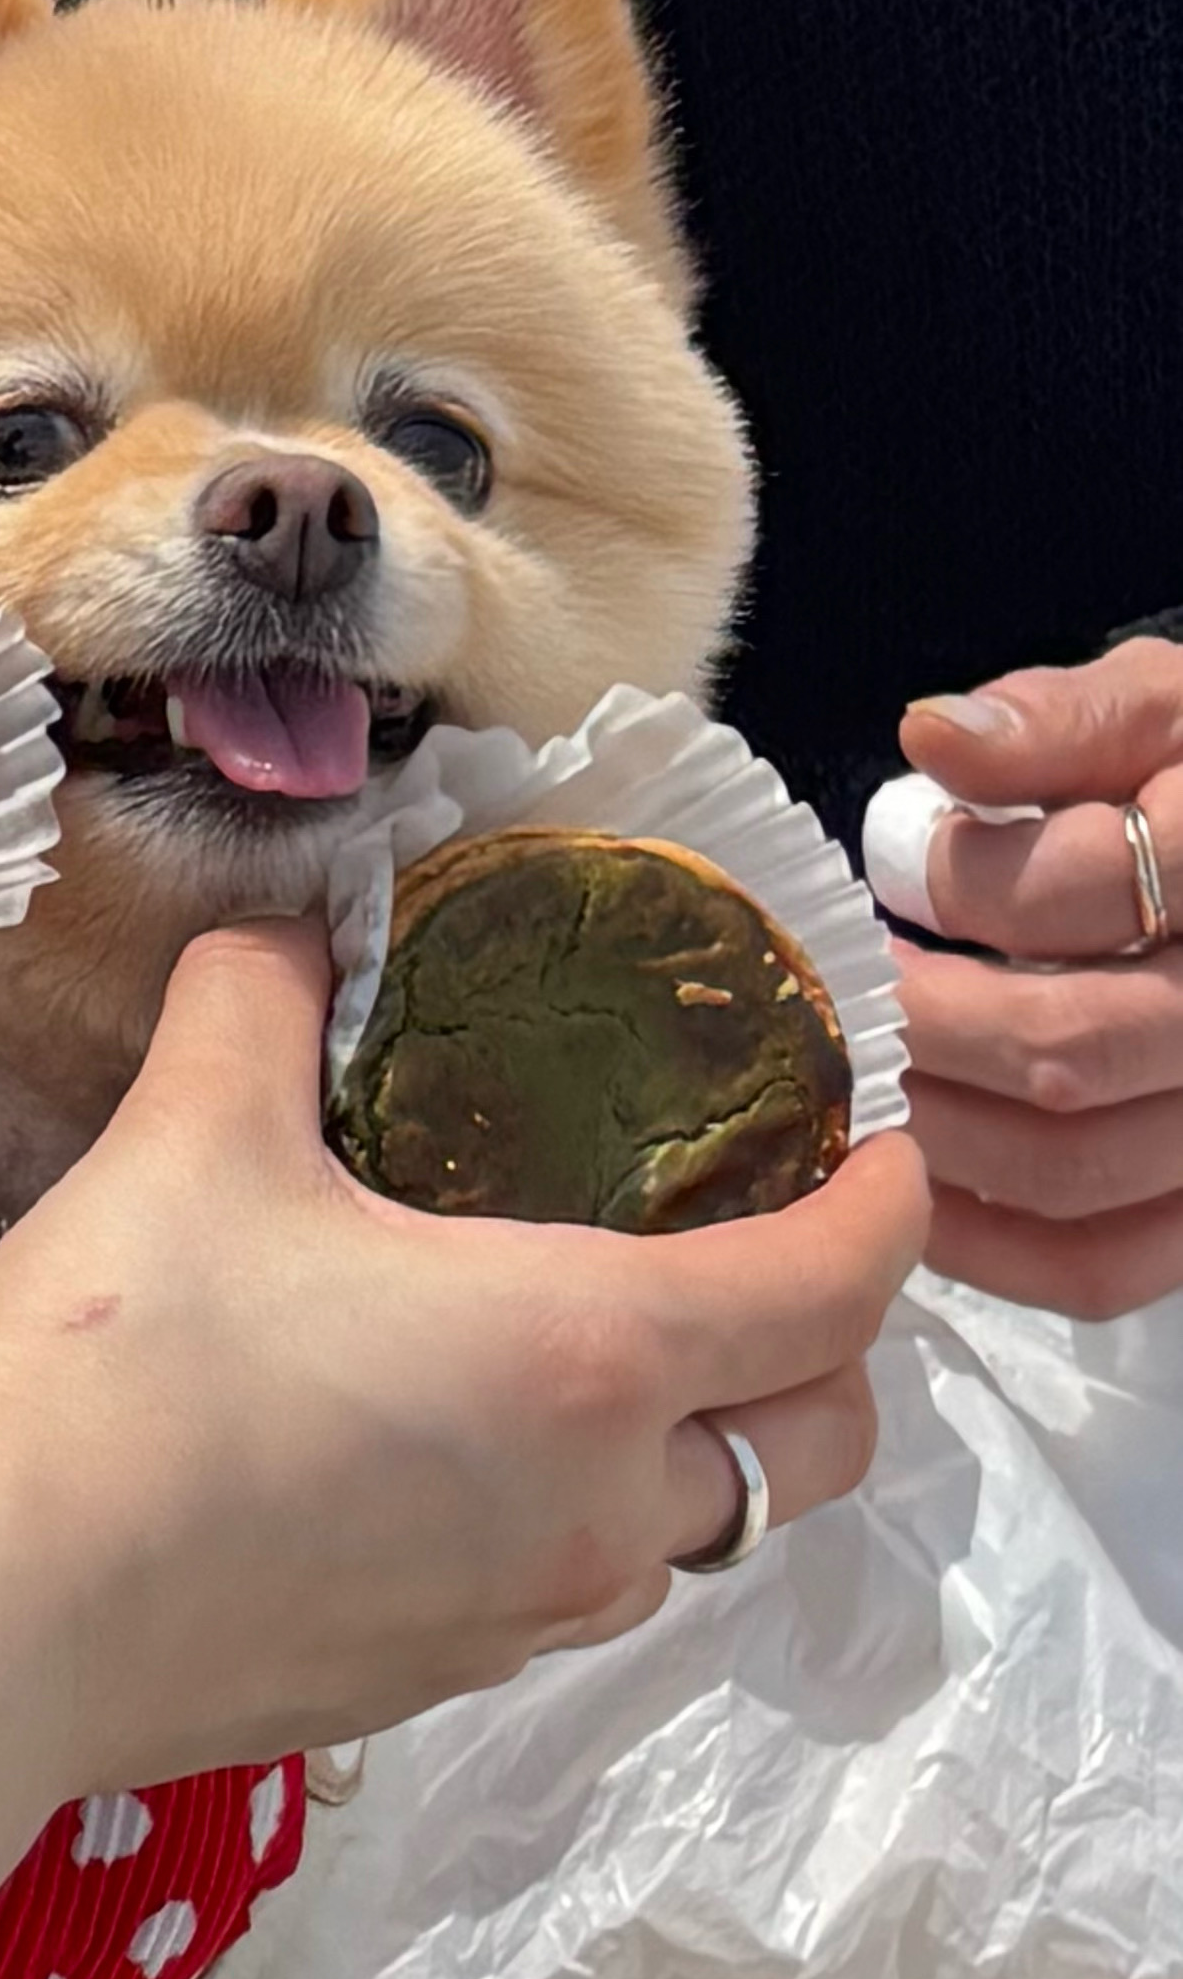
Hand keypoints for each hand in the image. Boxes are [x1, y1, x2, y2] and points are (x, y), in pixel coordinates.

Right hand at [0, 921, 925, 1978]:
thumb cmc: (118, 1376)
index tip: (876, 1144)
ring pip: (694, 1532)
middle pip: (814, 1441)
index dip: (885, 1203)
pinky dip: (571, 1515)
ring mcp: (520, 1619)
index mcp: (589, 1353)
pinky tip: (441, 1449)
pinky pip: (566, 1593)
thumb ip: (259, 1007)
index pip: (834, 1285)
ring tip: (584, 1347)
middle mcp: (599, 1507)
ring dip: (694, 1444)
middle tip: (742, 1246)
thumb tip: (286, 931)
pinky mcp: (428, 1687)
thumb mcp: (186, 1141)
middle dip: (822, 1347)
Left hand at [893, 638, 1182, 1316]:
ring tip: (850, 1078)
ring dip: (928, 1133)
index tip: (891, 874)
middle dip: (915, 1030)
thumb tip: (934, 737)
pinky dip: (990, 1250)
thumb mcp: (1159, 711)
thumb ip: (1060, 720)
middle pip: (1062, 1053)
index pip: (1085, 891)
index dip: (964, 883)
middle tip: (830, 999)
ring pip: (1067, 1171)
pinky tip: (910, 1186)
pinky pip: (1102, 1267)